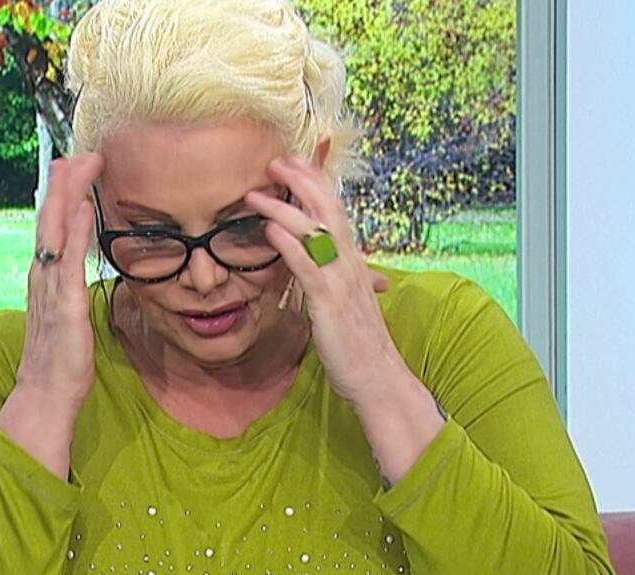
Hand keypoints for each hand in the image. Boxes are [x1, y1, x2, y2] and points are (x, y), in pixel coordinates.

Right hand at [16, 153, 104, 406]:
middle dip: (63, 184)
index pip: (52, 227)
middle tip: (77, 151)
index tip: (75, 166)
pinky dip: (74, 232)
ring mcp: (50, 289)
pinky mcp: (64, 306)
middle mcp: (42, 277)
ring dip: (66, 195)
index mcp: (45, 278)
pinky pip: (69, 261)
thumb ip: (69, 288)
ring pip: (55, 231)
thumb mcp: (67, 314)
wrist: (44, 396)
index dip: (63, 195)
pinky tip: (82, 208)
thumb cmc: (60, 358)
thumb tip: (79, 270)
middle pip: (49, 220)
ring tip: (77, 164)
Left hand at [245, 157, 405, 403]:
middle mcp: (350, 262)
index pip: (334, 208)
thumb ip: (332, 275)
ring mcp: (341, 280)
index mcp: (353, 259)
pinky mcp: (329, 302)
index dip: (314, 182)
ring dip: (284, 209)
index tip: (292, 162)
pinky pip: (308, 267)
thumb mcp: (346, 299)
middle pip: (327, 208)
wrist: (377, 376)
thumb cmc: (358, 341)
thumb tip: (316, 260)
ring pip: (315, 232)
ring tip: (256, 194)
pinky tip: (271, 231)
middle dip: (300, 181)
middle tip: (273, 162)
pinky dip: (290, 245)